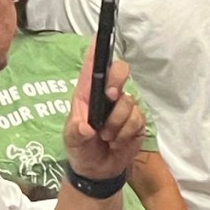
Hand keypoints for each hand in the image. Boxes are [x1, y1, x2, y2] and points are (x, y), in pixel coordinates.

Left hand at [63, 52, 145, 181]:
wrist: (99, 170)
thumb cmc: (80, 150)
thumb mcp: (71, 142)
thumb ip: (76, 133)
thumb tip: (86, 127)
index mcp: (86, 94)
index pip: (91, 69)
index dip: (95, 52)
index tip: (98, 38)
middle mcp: (106, 96)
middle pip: (119, 73)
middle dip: (116, 81)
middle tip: (111, 96)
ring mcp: (123, 108)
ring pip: (129, 101)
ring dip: (118, 123)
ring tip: (107, 136)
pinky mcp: (135, 121)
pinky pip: (137, 119)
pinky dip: (127, 133)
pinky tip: (118, 141)